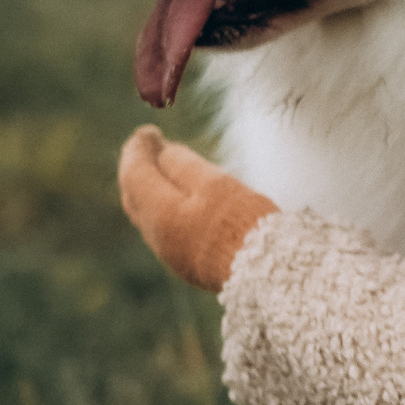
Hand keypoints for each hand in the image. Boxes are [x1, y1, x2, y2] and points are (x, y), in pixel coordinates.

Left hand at [117, 126, 278, 292]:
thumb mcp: (216, 184)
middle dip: (138, 168)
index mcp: (161, 214)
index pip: (135, 174)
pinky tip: (181, 199)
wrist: (270, 274)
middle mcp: (158, 238)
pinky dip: (164, 206)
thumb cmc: (245, 224)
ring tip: (164, 167)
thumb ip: (183, 166)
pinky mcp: (189, 266)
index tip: (148, 131)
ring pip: (149, 215)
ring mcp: (172, 255)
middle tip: (150, 146)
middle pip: (135, 196)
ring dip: (151, 188)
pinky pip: (165, 229)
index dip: (138, 148)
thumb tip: (163, 152)